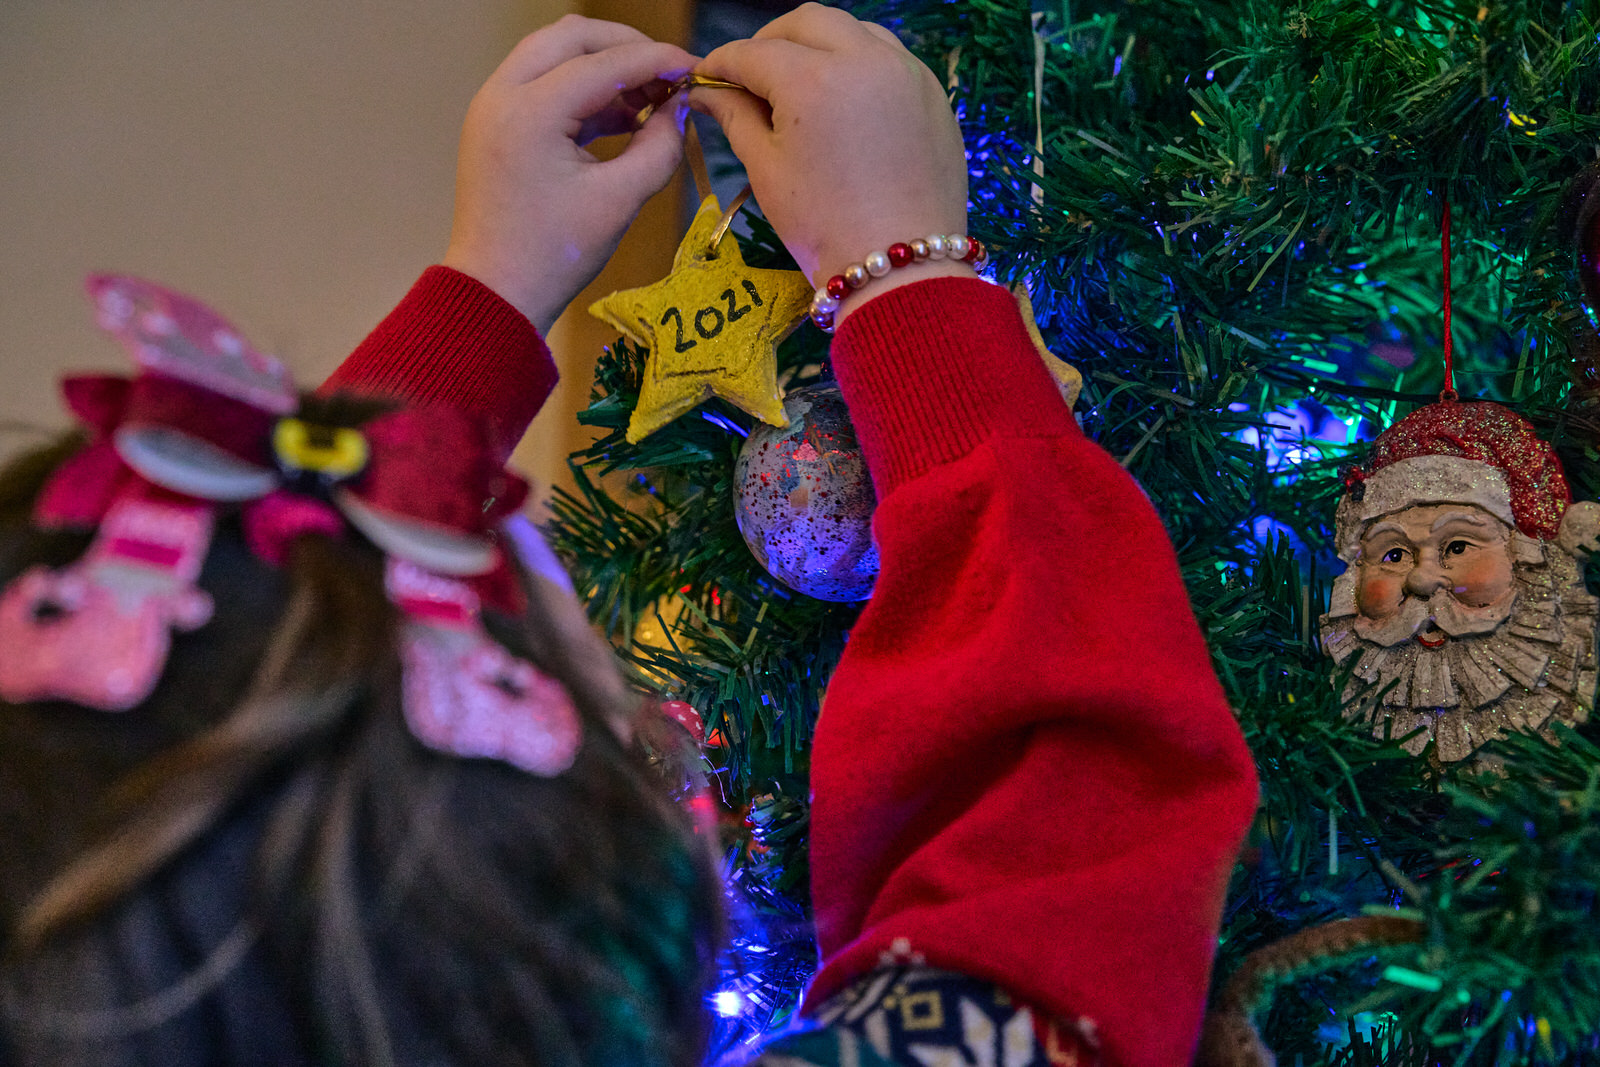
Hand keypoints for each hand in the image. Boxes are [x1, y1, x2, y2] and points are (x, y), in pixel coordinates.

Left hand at [442, 16, 696, 332]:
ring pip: (555, 52)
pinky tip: (622, 117)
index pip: (606, 63)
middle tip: (668, 74)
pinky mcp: (496, 122)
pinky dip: (584, 88)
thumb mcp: (620, 200)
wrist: (496, 291)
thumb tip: (681, 110)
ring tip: (649, 100)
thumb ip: (660, 147)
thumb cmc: (555, 255)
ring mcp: (494, 105)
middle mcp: (503, 94)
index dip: (658, 61)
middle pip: (573, 36)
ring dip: (604, 65)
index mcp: (530, 112)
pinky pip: (544, 81)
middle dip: (627, 48)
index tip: (695, 69)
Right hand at [690, 4, 969, 325]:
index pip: (754, 52)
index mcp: (813, 78)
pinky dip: (862, 64)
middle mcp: (864, 59)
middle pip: (808, 22)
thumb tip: (706, 91)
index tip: (707, 76)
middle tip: (753, 75)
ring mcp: (906, 72)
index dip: (722, 62)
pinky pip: (891, 58)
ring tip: (803, 82)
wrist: (901, 268)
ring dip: (822, 44)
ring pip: (856, 30)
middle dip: (773, 41)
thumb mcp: (767, 170)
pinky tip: (847, 101)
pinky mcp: (933, 94)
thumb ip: (736, 117)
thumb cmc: (822, 225)